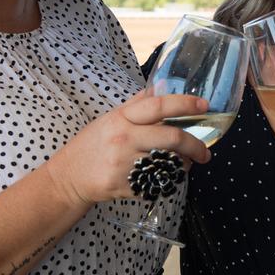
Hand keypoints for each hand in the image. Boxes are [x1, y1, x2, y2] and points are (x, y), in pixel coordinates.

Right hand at [46, 92, 211, 207]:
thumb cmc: (92, 145)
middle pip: (171, 138)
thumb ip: (135, 105)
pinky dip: (167, 180)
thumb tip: (158, 87)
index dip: (184, 104)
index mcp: (121, 118)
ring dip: (184, 165)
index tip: (204, 105)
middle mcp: (124, 139)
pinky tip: (166, 176)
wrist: (69, 177)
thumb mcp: (109, 118)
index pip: (158, 106)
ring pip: (169, 163)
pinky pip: (158, 182)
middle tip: (205, 152)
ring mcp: (124, 164)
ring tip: (187, 164)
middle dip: (195, 145)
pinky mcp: (126, 186)